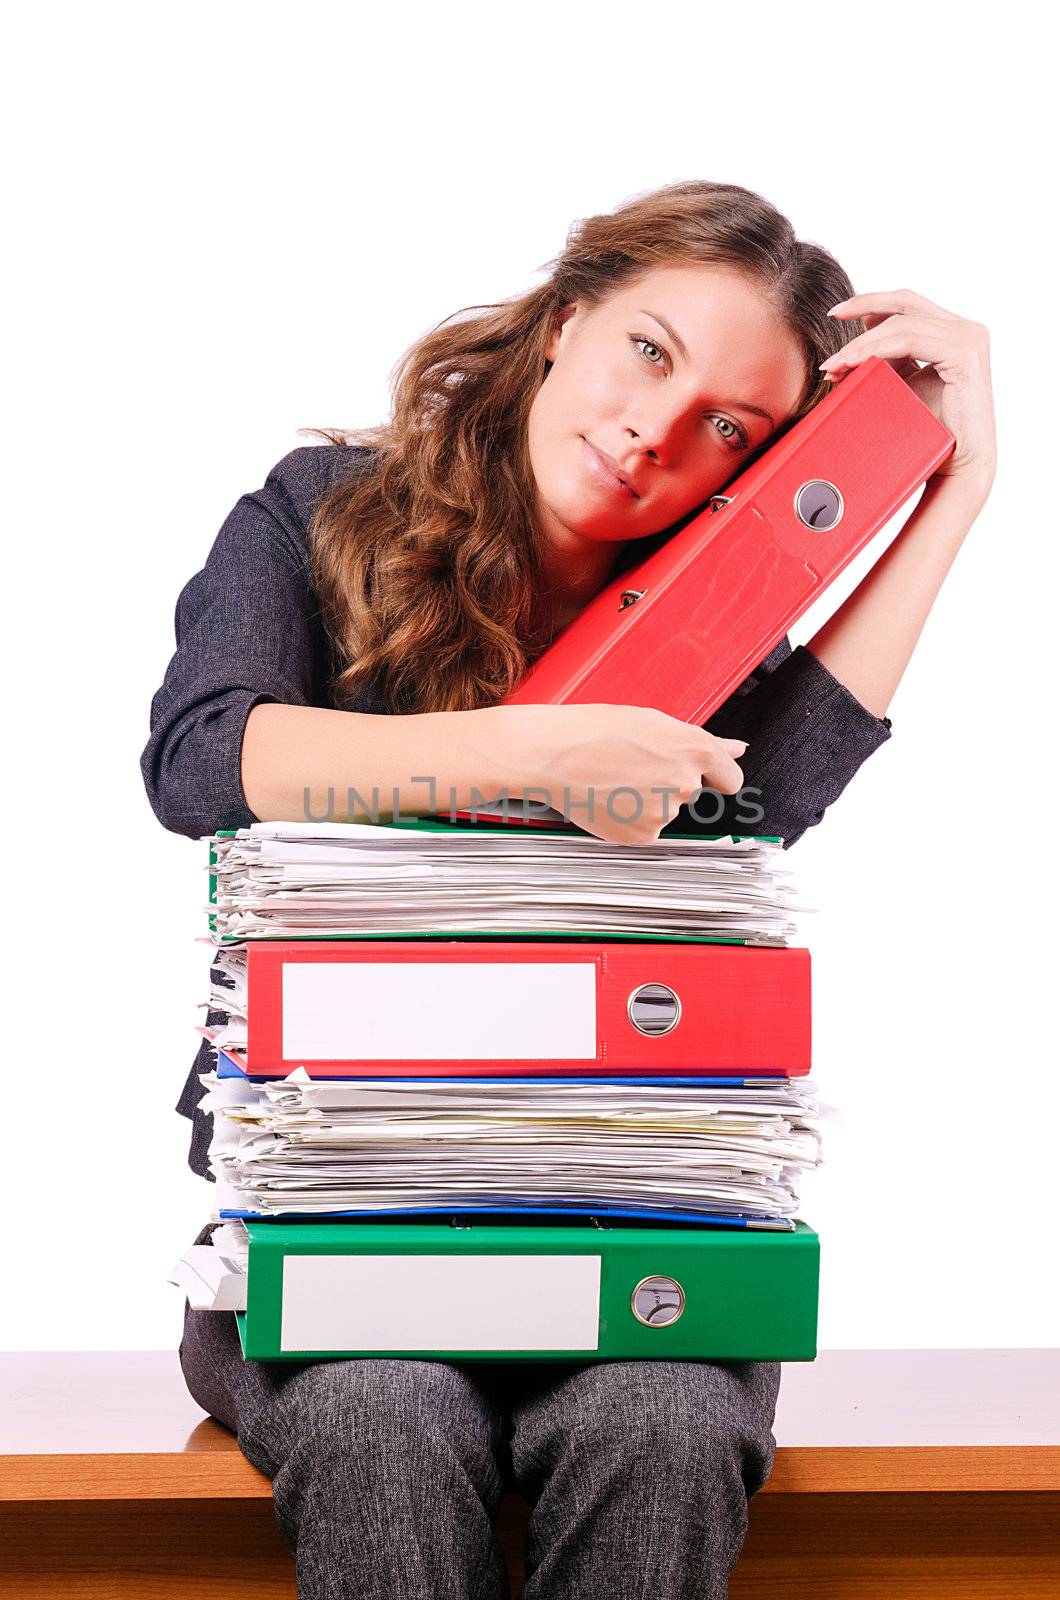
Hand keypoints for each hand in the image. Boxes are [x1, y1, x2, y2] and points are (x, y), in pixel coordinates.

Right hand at [495, 702, 747, 845]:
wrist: (551, 754)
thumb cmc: (595, 730)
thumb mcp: (653, 722)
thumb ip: (702, 741)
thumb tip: (738, 749)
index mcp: (695, 750)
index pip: (730, 779)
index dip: (715, 777)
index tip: (702, 776)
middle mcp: (686, 783)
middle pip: (691, 792)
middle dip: (668, 782)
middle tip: (630, 765)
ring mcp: (665, 813)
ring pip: (665, 810)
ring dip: (646, 800)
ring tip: (613, 778)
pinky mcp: (642, 835)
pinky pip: (645, 828)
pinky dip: (629, 818)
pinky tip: (607, 797)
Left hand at [821, 289, 995, 499]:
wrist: (956, 465)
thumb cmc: (930, 431)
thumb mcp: (902, 386)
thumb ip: (886, 362)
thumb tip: (848, 352)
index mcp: (953, 332)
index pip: (908, 303)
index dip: (871, 302)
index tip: (837, 313)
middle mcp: (966, 330)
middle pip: (905, 302)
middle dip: (863, 306)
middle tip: (832, 317)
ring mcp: (969, 339)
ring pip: (902, 324)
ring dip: (862, 342)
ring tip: (836, 363)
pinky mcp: (964, 355)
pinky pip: (909, 342)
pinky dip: (877, 351)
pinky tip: (854, 364)